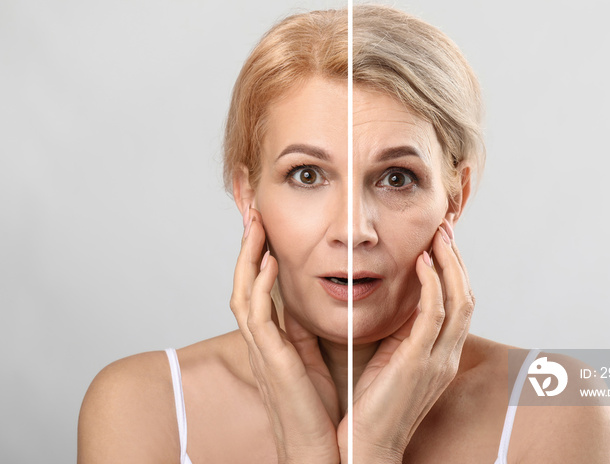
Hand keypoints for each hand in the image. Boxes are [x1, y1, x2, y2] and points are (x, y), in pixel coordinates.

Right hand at [230, 206, 340, 463]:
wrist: (322, 452)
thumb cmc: (320, 410)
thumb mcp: (314, 361)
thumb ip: (306, 332)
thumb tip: (312, 304)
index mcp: (274, 340)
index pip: (260, 288)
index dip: (259, 256)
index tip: (267, 226)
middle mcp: (262, 342)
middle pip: (245, 283)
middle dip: (247, 248)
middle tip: (252, 213)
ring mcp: (262, 351)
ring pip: (244, 293)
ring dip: (248, 258)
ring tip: (255, 225)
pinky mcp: (270, 361)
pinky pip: (257, 317)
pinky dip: (259, 287)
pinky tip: (270, 263)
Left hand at [338, 220, 474, 462]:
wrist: (365, 450)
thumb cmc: (370, 408)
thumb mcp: (389, 364)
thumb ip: (397, 335)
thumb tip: (390, 305)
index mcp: (439, 356)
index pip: (457, 302)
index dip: (453, 269)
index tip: (439, 241)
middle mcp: (446, 356)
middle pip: (466, 295)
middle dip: (457, 258)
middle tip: (444, 227)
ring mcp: (437, 360)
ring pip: (459, 300)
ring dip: (450, 263)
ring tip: (438, 235)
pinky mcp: (420, 363)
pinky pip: (435, 315)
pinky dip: (433, 285)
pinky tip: (422, 262)